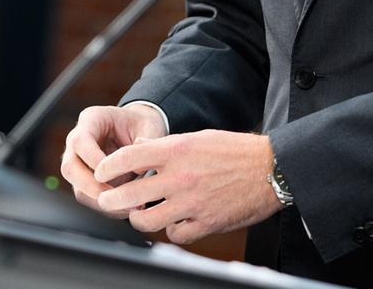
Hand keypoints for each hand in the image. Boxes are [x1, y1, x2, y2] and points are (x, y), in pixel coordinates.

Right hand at [60, 103, 165, 214]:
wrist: (141, 130)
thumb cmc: (143, 125)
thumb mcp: (149, 126)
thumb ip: (145, 143)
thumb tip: (138, 167)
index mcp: (92, 119)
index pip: (80, 141)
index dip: (93, 159)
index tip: (112, 171)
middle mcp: (78, 141)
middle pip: (69, 167)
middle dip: (89, 186)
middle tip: (112, 196)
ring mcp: (79, 161)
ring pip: (76, 186)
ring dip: (98, 199)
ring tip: (125, 206)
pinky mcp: (85, 180)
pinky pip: (87, 197)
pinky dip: (104, 206)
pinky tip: (124, 209)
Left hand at [94, 129, 283, 241]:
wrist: (271, 169)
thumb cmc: (236, 151)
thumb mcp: (199, 138)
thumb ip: (168, 147)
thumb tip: (140, 151)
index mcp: (178, 150)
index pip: (129, 158)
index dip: (108, 167)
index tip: (100, 172)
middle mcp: (181, 177)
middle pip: (129, 194)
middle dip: (111, 199)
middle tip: (107, 200)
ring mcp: (192, 203)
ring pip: (146, 220)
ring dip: (139, 217)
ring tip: (139, 213)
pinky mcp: (205, 223)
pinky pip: (175, 234)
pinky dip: (171, 230)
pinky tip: (175, 222)